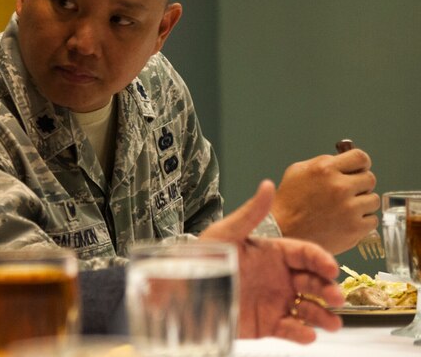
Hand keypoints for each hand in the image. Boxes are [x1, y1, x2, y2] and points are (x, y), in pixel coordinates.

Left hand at [201, 180, 344, 342]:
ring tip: (332, 323)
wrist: (183, 289)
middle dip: (329, 289)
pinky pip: (290, 330)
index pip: (306, 254)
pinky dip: (301, 334)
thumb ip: (251, 213)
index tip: (331, 268)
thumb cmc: (202, 256)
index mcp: (272, 253)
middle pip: (314, 282)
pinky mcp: (267, 323)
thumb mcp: (226, 233)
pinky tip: (307, 336)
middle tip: (336, 297)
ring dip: (323, 316)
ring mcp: (275, 301)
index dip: (321, 260)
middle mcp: (279, 277)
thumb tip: (267, 185)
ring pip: (309, 309)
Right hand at [271, 148, 378, 253]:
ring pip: (373, 199)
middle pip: (370, 178)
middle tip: (347, 192)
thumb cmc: (289, 201)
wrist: (282, 231)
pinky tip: (347, 221)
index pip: (361, 157)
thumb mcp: (297, 171)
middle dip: (360, 184)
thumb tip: (344, 161)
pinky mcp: (355, 228)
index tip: (357, 170)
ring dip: (362, 203)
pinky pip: (372, 220)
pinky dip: (362, 221)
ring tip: (345, 208)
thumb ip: (323, 162)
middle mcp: (339, 187)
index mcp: (325, 169)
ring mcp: (349, 209)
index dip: (360, 164)